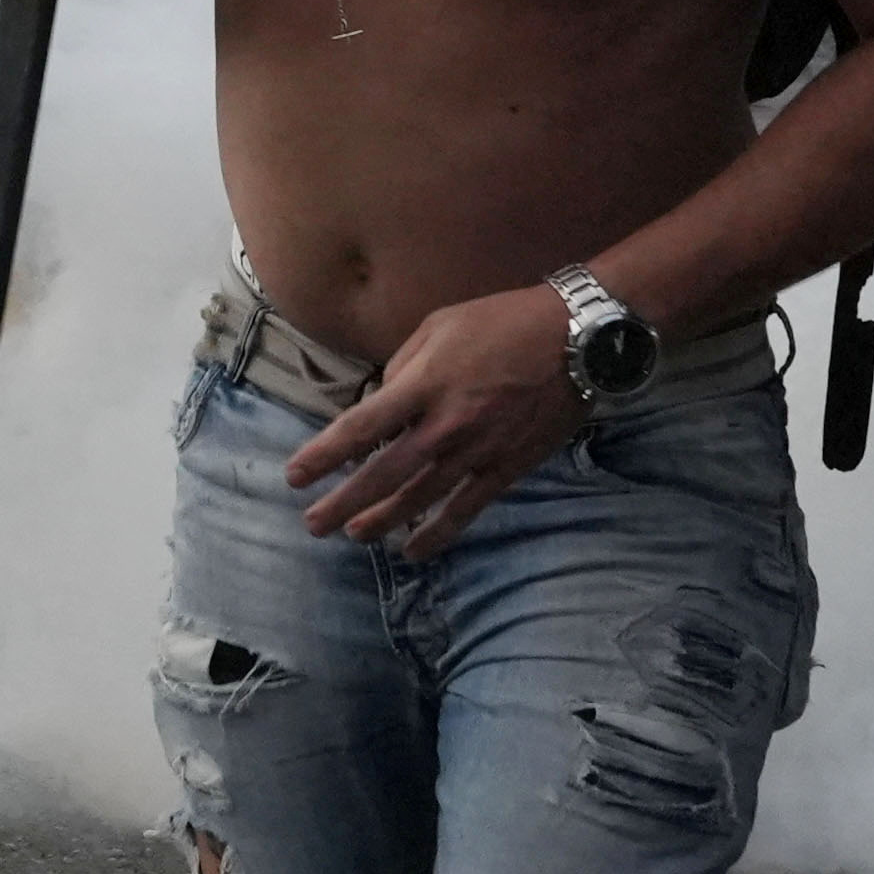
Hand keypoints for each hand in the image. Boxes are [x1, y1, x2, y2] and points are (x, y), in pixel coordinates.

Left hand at [286, 289, 590, 556]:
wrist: (579, 339)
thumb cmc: (504, 322)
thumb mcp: (440, 326)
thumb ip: (403, 366)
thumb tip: (380, 400)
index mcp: (424, 385)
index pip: (360, 429)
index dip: (323, 455)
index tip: (295, 475)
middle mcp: (445, 426)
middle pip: (381, 475)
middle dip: (342, 502)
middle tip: (313, 523)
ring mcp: (477, 452)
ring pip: (418, 500)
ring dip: (380, 521)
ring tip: (352, 536)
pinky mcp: (506, 469)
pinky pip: (465, 511)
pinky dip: (437, 534)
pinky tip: (413, 550)